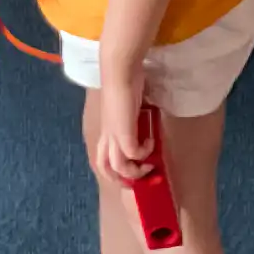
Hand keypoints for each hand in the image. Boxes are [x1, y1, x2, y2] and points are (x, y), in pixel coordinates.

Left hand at [93, 66, 150, 182]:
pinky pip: (133, 154)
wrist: (120, 73)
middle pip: (106, 169)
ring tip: (148, 166)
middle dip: (121, 179)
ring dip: (134, 171)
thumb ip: (134, 119)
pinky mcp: (123, 133)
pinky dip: (144, 153)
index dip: (114, 170)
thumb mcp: (130, 107)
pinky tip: (151, 142)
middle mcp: (106, 137)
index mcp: (106, 131)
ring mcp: (113, 136)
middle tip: (137, 180)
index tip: (131, 170)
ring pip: (118, 167)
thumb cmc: (125, 83)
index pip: (102, 159)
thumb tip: (145, 126)